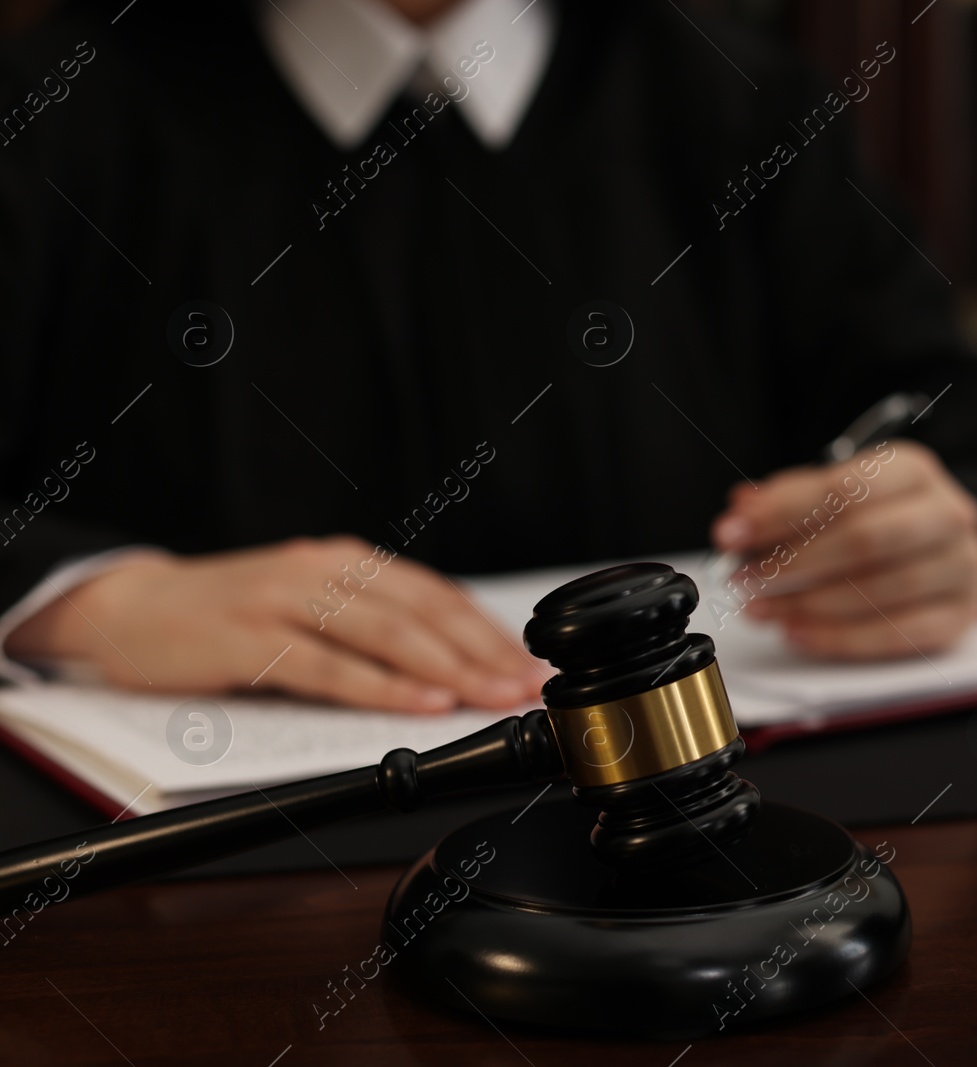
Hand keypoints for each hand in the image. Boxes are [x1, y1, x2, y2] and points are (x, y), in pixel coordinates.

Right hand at [3, 537, 547, 713]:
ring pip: (387, 634)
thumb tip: (448, 669)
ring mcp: (287, 601)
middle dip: (483, 653)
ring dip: (449, 668)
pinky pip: (330, 666)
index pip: (436, 595)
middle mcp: (324, 571)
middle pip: (423, 613)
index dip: (487, 631)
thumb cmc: (227, 617)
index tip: (529, 664)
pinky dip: (383, 686)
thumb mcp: (308, 609)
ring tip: (490, 696)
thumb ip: (367, 629)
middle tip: (525, 686)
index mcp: (347, 563)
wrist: (128, 608)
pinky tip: (421, 702)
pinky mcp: (251, 638)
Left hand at [709, 440, 976, 659]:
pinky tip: (799, 633)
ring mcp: (960, 566)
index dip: (779, 513)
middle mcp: (946, 513)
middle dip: (792, 564)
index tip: (730, 534)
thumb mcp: (842, 492)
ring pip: (878, 590)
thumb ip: (792, 499)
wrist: (950, 549)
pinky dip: (840, 638)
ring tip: (763, 610)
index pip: (842, 488)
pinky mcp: (959, 615)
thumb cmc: (886, 517)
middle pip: (864, 539)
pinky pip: (896, 634)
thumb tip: (742, 510)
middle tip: (744, 581)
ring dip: (808, 606)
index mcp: (912, 469)